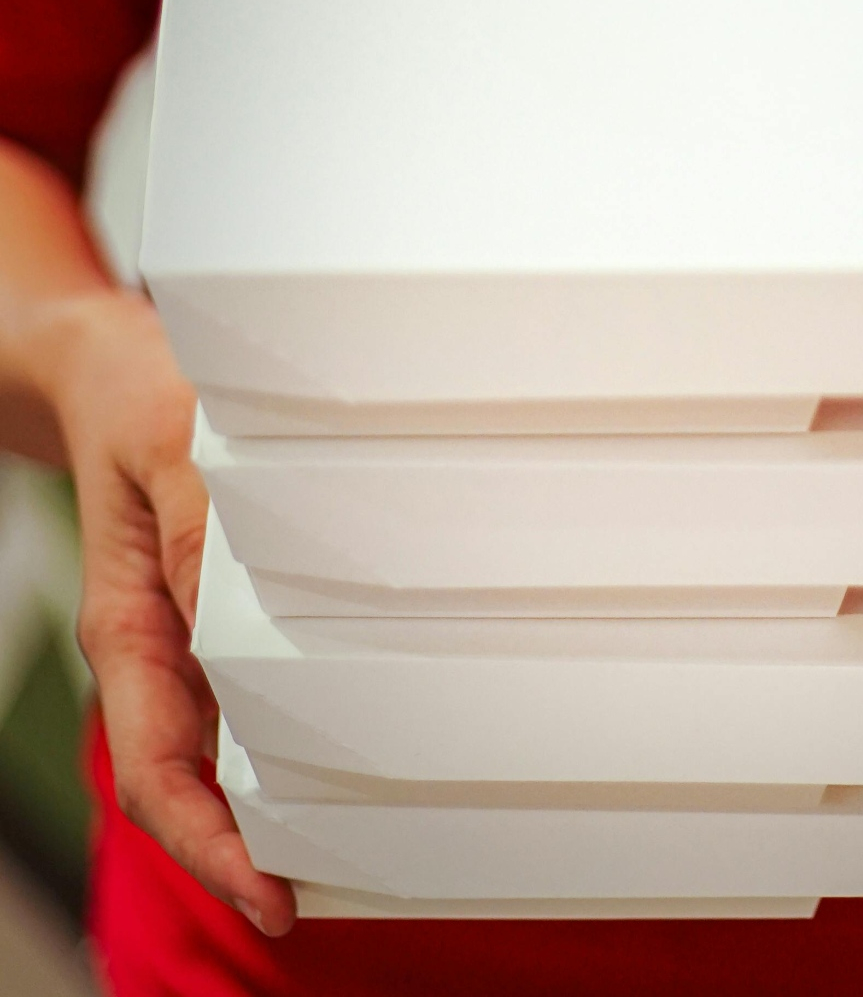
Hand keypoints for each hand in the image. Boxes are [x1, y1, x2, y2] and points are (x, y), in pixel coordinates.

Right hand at [37, 288, 295, 936]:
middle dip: (254, 841)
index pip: (159, 773)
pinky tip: (337, 735)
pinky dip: (284, 727)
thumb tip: (237, 617)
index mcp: (131, 628)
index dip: (211, 846)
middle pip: (194, 778)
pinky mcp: (216, 601)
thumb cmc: (134, 398)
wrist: (108, 368)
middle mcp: (159, 644)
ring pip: (223, 741)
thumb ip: (203, 526)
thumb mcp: (169, 444)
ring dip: (274, 793)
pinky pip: (244, 685)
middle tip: (344, 877)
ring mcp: (188, 628)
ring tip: (355, 830)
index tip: (271, 894)